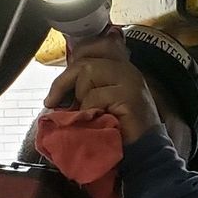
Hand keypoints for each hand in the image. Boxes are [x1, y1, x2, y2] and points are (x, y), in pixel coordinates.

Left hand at [43, 28, 161, 141]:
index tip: (60, 85)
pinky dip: (89, 110)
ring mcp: (129, 80)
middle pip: (84, 60)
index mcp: (120, 68)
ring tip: (87, 113)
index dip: (73, 60)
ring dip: (80, 96)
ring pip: (88, 71)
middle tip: (52, 102)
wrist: (144, 151)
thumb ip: (87, 88)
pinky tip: (97, 120)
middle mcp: (126, 69)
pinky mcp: (129, 95)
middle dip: (63, 82)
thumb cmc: (119, 129)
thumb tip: (58, 90)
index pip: (94, 46)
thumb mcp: (99, 103)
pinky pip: (95, 95)